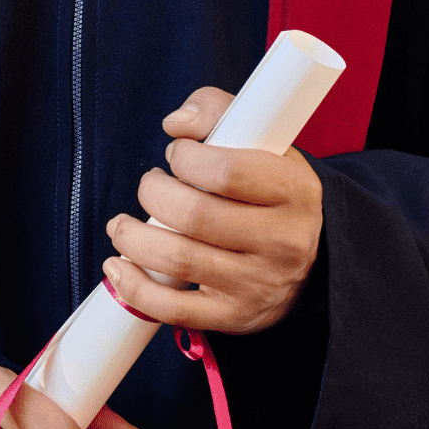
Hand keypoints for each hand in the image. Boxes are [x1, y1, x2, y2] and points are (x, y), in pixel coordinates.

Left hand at [103, 85, 322, 334]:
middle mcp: (282, 242)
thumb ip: (217, 112)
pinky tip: (118, 266)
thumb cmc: (268, 186)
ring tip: (122, 224)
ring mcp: (259, 285)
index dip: (184, 158)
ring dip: (133, 237)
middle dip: (153, 193)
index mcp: (292, 191)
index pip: (225, 171)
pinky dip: (135, 288)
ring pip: (178, 260)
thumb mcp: (260, 140)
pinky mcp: (236, 317)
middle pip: (193, 215)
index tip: (177, 154)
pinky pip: (176, 311)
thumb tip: (175, 123)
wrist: (311, 253)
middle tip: (151, 185)